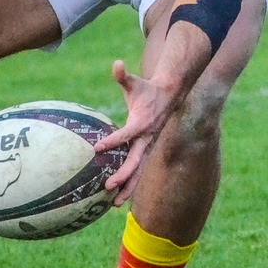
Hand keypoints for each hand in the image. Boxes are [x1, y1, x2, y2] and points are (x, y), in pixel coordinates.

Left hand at [94, 59, 173, 202]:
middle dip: (123, 175)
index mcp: (142, 123)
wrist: (169, 97)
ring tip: (114, 203)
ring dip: (127, 187)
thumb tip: (116, 63)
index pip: (126, 135)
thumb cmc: (147, 89)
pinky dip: (130, 184)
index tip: (97, 149)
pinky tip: (118, 198)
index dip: (112, 141)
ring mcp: (147, 147)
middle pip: (134, 161)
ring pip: (138, 171)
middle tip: (108, 186)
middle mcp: (146, 139)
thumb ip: (123, 76)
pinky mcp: (146, 151)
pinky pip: (138, 170)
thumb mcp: (135, 82)